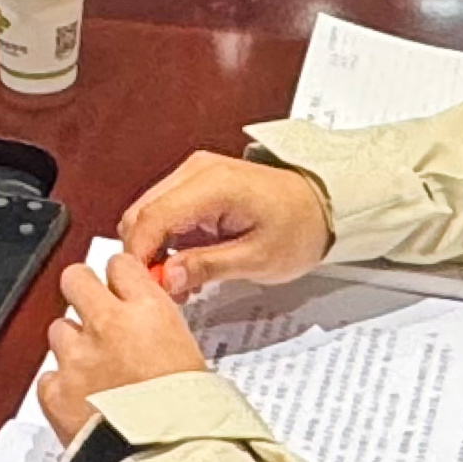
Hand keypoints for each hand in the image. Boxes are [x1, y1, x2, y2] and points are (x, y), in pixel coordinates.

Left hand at [35, 251, 211, 445]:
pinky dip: (60, 387)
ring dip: (72, 345)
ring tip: (92, 371)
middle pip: (75, 279)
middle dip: (82, 291)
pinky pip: (48, 376)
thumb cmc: (191, 416)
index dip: (120, 278)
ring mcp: (76, 357)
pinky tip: (80, 401)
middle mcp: (107, 324)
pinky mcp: (55, 391)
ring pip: (58, 328)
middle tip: (93, 312)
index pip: (121, 265)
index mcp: (148, 310)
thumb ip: (161, 331)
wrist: (164, 460)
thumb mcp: (192, 357)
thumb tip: (150, 328)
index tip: (121, 289)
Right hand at [118, 152, 333, 295]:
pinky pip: (165, 212)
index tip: (144, 287)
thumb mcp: (257, 259)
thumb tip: (166, 278)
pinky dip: (166, 240)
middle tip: (165, 291)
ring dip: (154, 250)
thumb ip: (207, 267)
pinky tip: (186, 264)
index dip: (139, 256)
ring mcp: (194, 174)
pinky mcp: (196, 184)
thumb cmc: (299, 226)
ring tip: (181, 282)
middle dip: (144, 255)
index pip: (152, 217)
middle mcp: (197, 171)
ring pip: (148, 214)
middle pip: (141, 213)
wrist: (322, 204)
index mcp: (213, 183)